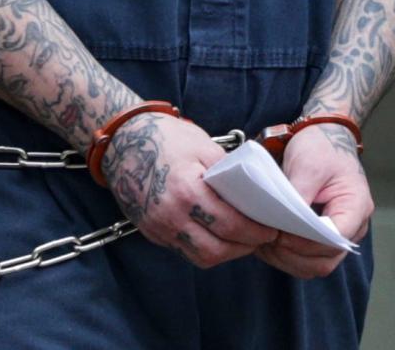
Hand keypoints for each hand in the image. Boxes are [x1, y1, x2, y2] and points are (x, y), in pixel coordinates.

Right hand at [101, 113, 277, 268]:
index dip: (254, 231)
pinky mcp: (151, 232)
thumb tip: (254, 191)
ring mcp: (158, 227)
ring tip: (240, 239)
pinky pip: (184, 250)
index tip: (270, 228)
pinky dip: (204, 247)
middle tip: (259, 238)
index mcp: (187, 190)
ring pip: (199, 257)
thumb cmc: (165, 137)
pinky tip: (216, 234)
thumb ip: (228, 171)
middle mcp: (170, 215)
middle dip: (243, 248)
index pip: (229, 225)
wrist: (123, 140)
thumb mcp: (202, 145)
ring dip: (224, 253)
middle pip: (215, 250)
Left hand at [256, 124, 372, 278]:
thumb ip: (300, 194)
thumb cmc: (321, 146)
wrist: (325, 136)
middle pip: (326, 258)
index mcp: (357, 205)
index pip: (335, 237)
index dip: (307, 241)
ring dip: (288, 259)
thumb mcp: (308, 164)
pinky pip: (307, 259)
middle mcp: (353, 227)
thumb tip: (285, 222)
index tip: (282, 233)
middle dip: (294, 254)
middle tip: (267, 240)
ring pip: (315, 265)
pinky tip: (268, 244)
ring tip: (263, 243)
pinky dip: (287, 256)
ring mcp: (338, 234)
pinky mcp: (322, 237)